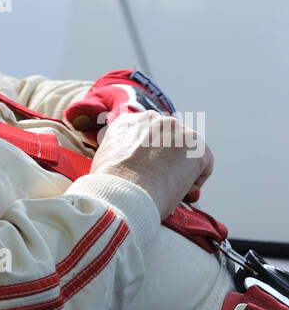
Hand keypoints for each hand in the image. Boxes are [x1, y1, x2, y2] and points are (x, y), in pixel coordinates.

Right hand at [89, 109, 213, 220]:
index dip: (148, 155)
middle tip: (159, 180)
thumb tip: (128, 165)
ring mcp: (176, 129)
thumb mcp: (106, 160)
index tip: (146, 171)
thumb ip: (119, 153)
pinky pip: (203, 165)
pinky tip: (179, 190)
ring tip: (166, 187)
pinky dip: (195, 181)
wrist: (124, 191)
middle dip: (167, 158)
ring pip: (186, 151)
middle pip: (169, 139)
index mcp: (128, 121)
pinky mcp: (196, 145)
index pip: (145, 134)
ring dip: (180, 168)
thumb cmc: (112, 185)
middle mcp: (153, 118)